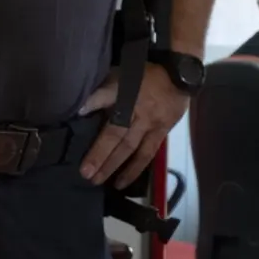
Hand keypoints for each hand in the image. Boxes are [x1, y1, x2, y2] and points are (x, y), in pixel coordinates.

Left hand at [79, 64, 187, 186]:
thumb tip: (79, 109)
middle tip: (90, 178)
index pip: (111, 129)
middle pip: (123, 143)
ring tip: (111, 184)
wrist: (179, 74)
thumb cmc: (144, 74)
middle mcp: (142, 118)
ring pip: (138, 151)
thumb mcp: (120, 76)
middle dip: (106, 160)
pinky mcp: (164, 131)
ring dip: (124, 169)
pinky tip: (128, 178)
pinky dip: (139, 166)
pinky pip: (151, 152)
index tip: (84, 164)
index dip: (98, 148)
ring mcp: (155, 126)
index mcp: (128, 103)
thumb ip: (100, 94)